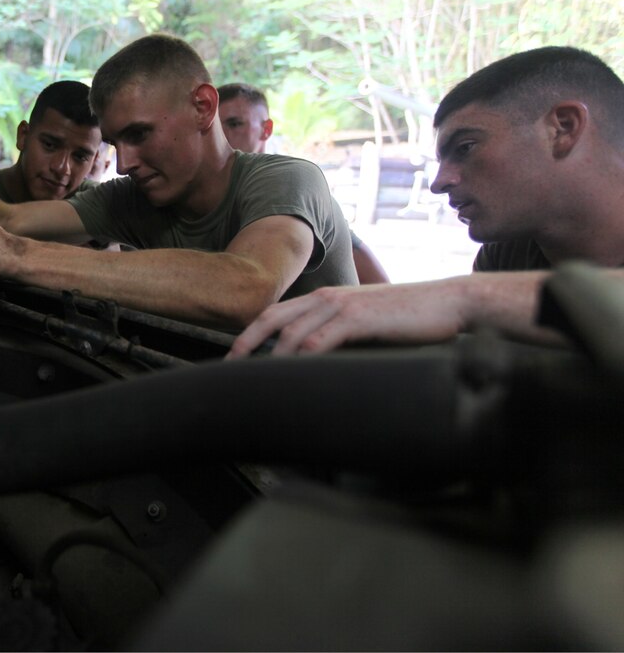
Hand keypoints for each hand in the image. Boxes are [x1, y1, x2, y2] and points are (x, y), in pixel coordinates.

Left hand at [226, 278, 472, 356]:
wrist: (451, 302)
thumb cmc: (411, 317)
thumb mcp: (367, 324)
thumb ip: (340, 335)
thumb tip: (319, 362)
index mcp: (327, 298)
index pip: (276, 314)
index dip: (250, 334)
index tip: (234, 358)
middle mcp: (328, 297)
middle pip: (272, 319)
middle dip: (245, 344)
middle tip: (228, 369)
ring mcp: (342, 306)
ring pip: (291, 332)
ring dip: (270, 358)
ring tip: (254, 381)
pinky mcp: (360, 319)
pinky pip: (321, 339)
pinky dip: (302, 357)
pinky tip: (292, 375)